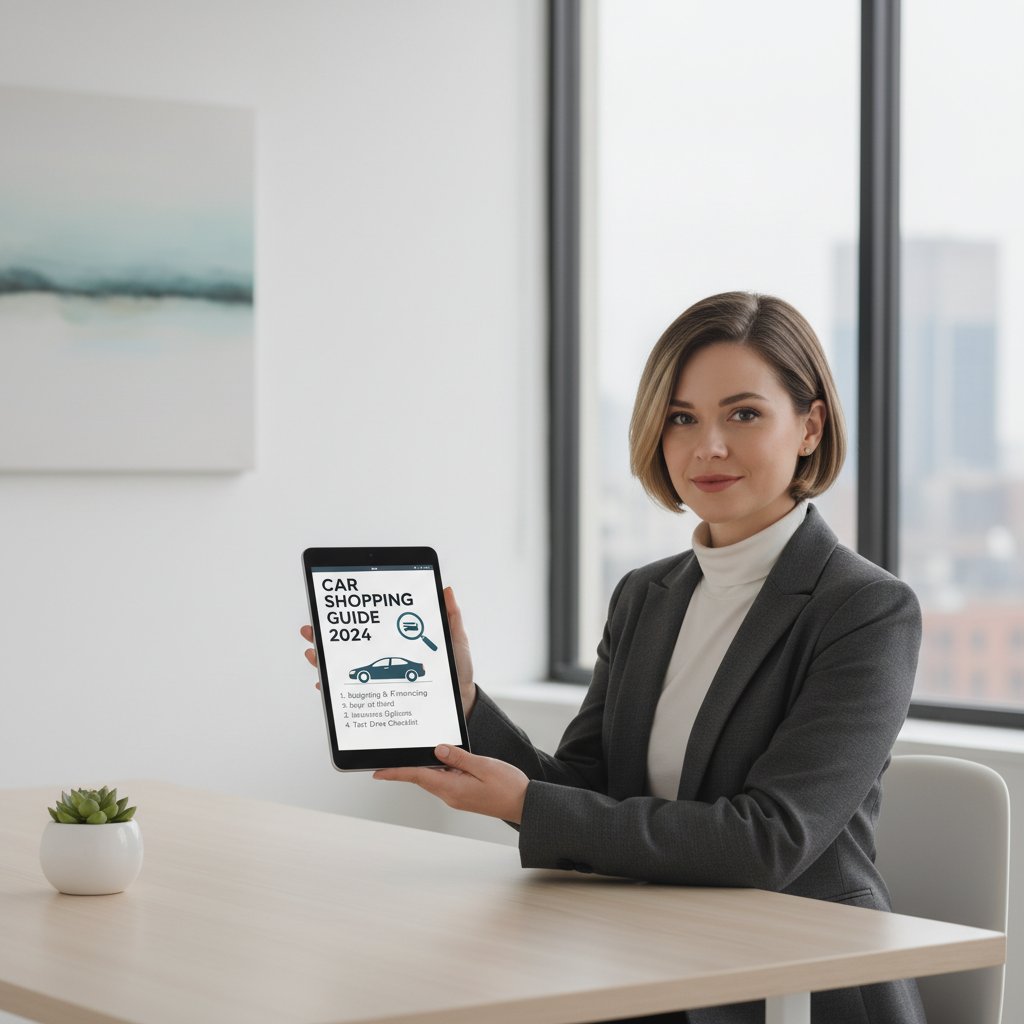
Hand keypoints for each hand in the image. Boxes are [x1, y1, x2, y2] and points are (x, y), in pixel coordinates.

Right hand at [301, 585, 476, 713]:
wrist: (459, 704)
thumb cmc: (456, 674)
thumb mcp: (456, 641)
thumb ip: (450, 616)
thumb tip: (445, 589)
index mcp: (400, 641)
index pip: (372, 628)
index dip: (352, 619)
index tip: (333, 610)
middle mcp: (386, 657)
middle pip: (351, 646)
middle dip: (326, 637)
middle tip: (312, 630)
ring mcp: (381, 679)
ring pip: (345, 668)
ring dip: (324, 660)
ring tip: (314, 654)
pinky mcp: (381, 697)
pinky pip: (353, 694)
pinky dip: (336, 690)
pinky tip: (326, 684)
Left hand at [373, 744, 527, 823]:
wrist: (524, 804)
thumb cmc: (507, 786)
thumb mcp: (483, 766)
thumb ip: (459, 758)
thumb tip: (438, 750)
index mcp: (452, 788)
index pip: (417, 777)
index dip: (396, 773)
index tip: (377, 773)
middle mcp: (451, 795)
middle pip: (421, 778)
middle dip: (403, 770)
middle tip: (386, 762)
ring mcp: (457, 796)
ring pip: (432, 779)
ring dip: (420, 769)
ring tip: (409, 757)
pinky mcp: (464, 794)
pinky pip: (444, 780)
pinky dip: (435, 770)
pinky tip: (438, 761)